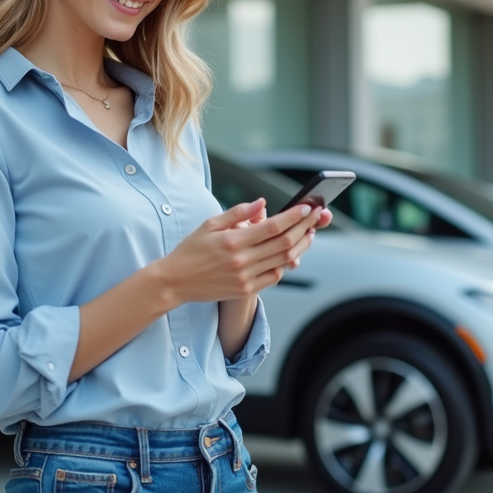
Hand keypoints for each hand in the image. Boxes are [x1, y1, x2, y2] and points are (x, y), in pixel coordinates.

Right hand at [156, 198, 321, 302]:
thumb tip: (262, 203)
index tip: (307, 208)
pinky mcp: (245, 290)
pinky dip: (285, 264)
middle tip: (316, 216)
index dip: (293, 216)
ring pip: (282, 260)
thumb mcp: (210, 225)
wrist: (176, 281)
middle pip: (283, 242)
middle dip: (304, 227)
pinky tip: (290, 254)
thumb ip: (238, 213)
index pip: (272, 226)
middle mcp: (242, 260)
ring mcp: (245, 277)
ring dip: (300, 246)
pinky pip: (274, 277)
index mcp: (233, 240)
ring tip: (310, 233)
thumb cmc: (191, 250)